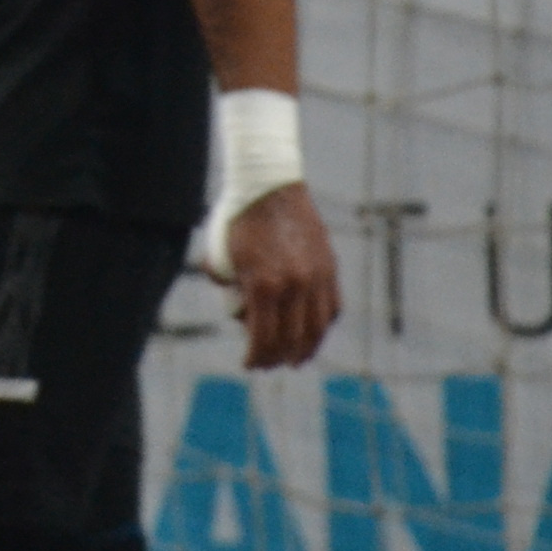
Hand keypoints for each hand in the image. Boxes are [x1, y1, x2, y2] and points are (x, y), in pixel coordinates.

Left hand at [228, 182, 340, 370]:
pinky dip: (322, 324)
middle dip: (277, 358)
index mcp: (264, 285)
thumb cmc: (238, 220)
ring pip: (317, 328)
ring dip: (306, 349)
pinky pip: (331, 306)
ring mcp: (316, 276)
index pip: (263, 338)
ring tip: (296, 359)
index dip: (256, 357)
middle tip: (269, 365)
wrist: (269, 186)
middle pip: (291, 340)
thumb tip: (239, 313)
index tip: (249, 364)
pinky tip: (313, 333)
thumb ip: (226, 288)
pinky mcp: (329, 266)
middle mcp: (294, 285)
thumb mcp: (219, 257)